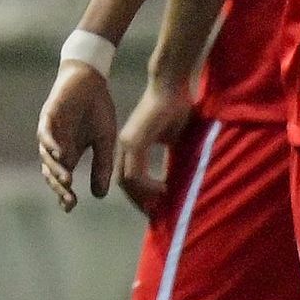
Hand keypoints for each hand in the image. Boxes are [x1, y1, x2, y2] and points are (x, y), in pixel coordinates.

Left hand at [35, 59, 118, 210]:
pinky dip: (51, 144)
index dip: (64, 193)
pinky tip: (61, 154)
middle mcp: (57, 145)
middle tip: (69, 200)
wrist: (91, 79)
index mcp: (69, 152)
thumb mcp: (105, 140)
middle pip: (52, 171)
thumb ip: (102, 166)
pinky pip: (46, 133)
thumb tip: (99, 195)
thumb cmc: (97, 109)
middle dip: (59, 187)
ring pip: (47, 155)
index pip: (63, 178)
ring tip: (67, 181)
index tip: (70, 207)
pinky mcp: (49, 115)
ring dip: (56, 169)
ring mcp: (51, 131)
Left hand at [112, 75, 197, 215]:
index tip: (155, 207)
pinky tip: (163, 190)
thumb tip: (176, 181)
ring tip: (161, 204)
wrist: (172, 86)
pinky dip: (147, 186)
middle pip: (124, 183)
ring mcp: (128, 143)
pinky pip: (135, 172)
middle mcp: (125, 146)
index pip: (128, 178)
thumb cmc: (175, 109)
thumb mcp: (173, 141)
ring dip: (143, 196)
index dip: (139, 195)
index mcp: (131, 146)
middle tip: (156, 213)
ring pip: (127, 180)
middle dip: (139, 201)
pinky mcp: (135, 140)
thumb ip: (170, 160)